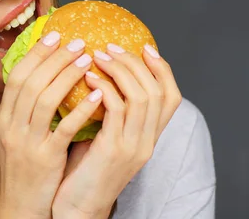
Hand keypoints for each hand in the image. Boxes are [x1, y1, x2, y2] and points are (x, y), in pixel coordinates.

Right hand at [0, 33, 104, 218]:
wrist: (18, 207)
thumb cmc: (22, 169)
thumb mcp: (14, 135)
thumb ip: (24, 109)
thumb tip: (43, 78)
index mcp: (4, 118)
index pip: (17, 77)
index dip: (35, 54)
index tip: (54, 35)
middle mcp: (11, 126)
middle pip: (31, 82)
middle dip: (54, 58)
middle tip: (76, 42)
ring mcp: (27, 142)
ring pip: (45, 100)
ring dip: (67, 76)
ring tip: (87, 60)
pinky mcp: (45, 158)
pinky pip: (64, 128)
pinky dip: (80, 109)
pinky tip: (96, 94)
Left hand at [52, 43, 181, 217]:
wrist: (78, 206)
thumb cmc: (84, 169)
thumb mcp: (104, 137)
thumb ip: (110, 112)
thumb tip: (96, 74)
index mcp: (148, 137)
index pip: (171, 97)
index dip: (162, 69)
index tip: (145, 46)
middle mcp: (147, 141)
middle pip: (157, 91)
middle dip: (135, 63)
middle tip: (111, 46)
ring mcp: (133, 147)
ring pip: (141, 97)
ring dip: (119, 71)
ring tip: (97, 56)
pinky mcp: (113, 151)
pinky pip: (116, 111)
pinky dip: (104, 89)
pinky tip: (88, 78)